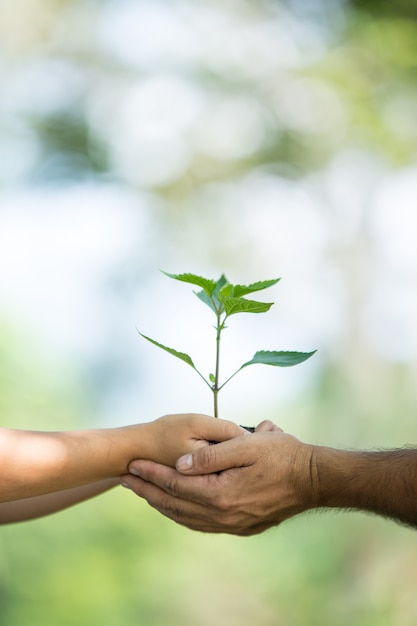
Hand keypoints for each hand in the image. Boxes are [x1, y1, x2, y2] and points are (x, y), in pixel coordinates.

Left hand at [121, 421, 314, 534]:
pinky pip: (201, 524)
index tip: (131, 464)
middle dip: (148, 490)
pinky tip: (175, 507)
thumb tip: (180, 463)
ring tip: (143, 492)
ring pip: (185, 517)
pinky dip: (182, 515)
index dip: (151, 473)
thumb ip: (211, 455)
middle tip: (125, 479)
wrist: (313, 480)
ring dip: (162, 504)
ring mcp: (231, 524)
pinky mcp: (240, 526)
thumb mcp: (247, 446)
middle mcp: (222, 515)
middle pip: (175, 504)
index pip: (176, 483)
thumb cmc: (282, 456)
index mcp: (221, 494)